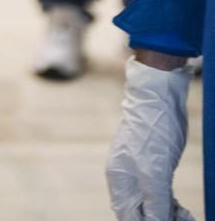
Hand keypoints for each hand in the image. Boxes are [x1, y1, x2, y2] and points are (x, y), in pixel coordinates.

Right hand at [106, 57, 194, 220]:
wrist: (159, 99)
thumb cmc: (152, 132)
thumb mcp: (155, 172)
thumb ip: (154, 203)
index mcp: (120, 180)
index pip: (128, 217)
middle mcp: (127, 179)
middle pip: (140, 213)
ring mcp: (140, 172)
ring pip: (153, 206)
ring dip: (169, 216)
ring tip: (187, 218)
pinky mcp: (154, 167)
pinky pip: (160, 195)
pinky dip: (171, 206)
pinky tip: (183, 211)